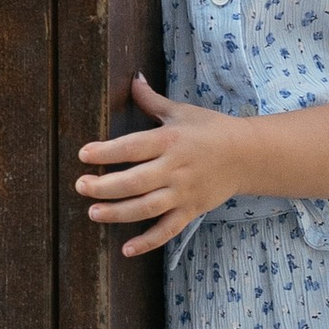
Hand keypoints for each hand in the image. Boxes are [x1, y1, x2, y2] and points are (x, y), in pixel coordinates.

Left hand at [74, 77, 248, 254]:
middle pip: (135, 181)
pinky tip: (127, 250)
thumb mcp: (182, 111)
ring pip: (147, 207)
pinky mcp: (191, 210)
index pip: (133, 147)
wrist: (248, 155)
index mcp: (170, 140)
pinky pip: (168, 229)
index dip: (107, 152)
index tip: (83, 154)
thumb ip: (152, 100)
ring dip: (119, 213)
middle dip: (105, 186)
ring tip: (93, 213)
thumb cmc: (211, 130)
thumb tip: (133, 78)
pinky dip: (148, 241)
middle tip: (81, 186)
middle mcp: (175, 168)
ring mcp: (183, 192)